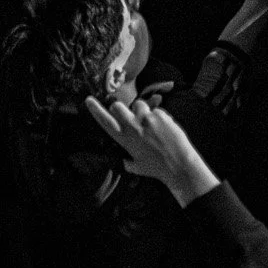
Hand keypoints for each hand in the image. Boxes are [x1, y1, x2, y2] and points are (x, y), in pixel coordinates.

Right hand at [84, 96, 216, 204]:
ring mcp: (146, 119)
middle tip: (129, 116)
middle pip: (118, 106)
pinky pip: (156, 109)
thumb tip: (123, 161)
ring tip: (152, 127)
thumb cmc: (157, 168)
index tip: (88, 100)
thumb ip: (127, 161)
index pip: (106, 123)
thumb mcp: (137, 167)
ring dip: (143, 112)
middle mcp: (133, 128)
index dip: (96, 111)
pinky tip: (165, 129)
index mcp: (125, 140)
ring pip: (139, 104)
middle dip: (120, 108)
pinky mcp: (160, 115)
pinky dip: (159, 117)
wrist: (179, 165)